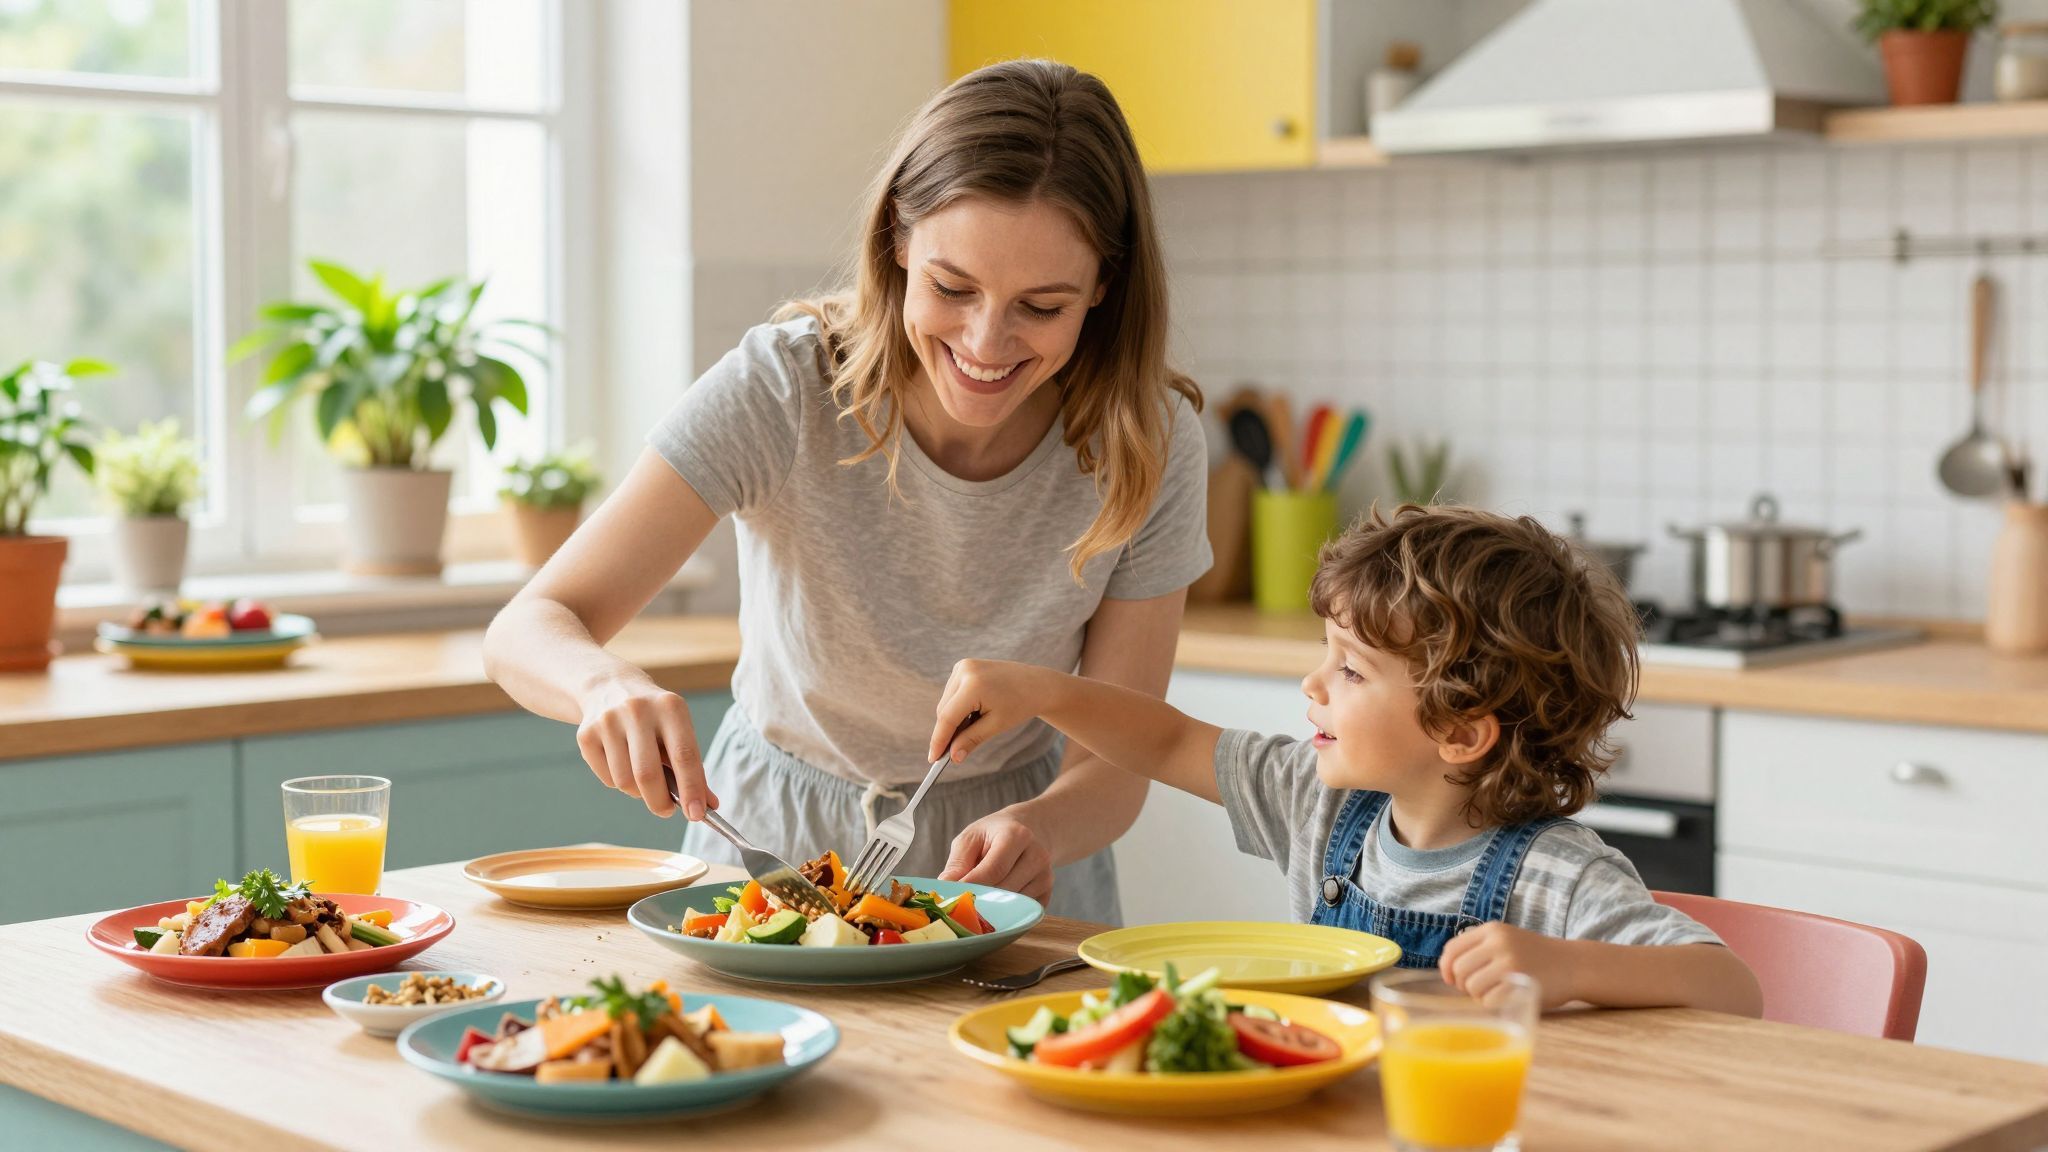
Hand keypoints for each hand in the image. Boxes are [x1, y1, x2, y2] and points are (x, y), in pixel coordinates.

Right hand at [574, 674, 716, 818]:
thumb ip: (693, 768)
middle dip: (660, 802)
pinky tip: (622, 763)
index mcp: (670, 707)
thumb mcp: (678, 729)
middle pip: (648, 774)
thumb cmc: (655, 718)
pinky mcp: (586, 734)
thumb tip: (708, 806)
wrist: (609, 686)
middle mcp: (637, 710)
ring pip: (625, 781)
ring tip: (644, 779)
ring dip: (638, 792)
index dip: (692, 788)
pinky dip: (618, 782)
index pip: (684, 754)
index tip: (697, 814)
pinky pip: (606, 778)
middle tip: (667, 810)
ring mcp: (608, 721)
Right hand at [929, 659, 1049, 763]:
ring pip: (946, 702)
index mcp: (973, 685)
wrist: (1037, 684)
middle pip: (944, 710)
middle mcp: (964, 670)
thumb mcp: (996, 725)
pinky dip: (957, 707)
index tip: (933, 759)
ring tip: (974, 727)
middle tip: (952, 754)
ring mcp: (962, 665)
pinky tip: (974, 713)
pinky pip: (952, 693)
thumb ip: (971, 740)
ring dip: (952, 719)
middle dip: (946, 732)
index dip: (939, 740)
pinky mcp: (963, 666)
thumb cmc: (1020, 704)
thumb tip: (953, 757)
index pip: (947, 717)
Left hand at [939, 809, 1053, 903]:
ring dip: (993, 904)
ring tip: (982, 892)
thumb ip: (958, 862)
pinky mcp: (1047, 893)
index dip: (971, 886)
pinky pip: (1021, 912)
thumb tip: (945, 887)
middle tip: (961, 902)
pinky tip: (999, 896)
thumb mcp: (971, 837)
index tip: (952, 897)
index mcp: (1017, 836)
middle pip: (1004, 890)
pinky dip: (1006, 910)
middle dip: (980, 898)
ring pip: (1013, 904)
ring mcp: (1045, 877)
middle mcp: (1037, 856)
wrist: (1029, 830)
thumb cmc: (994, 835)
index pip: (993, 870)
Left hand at [1439, 922, 1574, 1009]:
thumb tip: (1448, 970)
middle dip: (1464, 985)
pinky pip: (1489, 1001)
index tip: (1451, 980)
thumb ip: (1480, 948)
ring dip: (1479, 996)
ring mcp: (1510, 962)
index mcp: (1492, 930)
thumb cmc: (1535, 956)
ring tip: (1496, 992)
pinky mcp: (1521, 983)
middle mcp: (1499, 942)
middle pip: (1459, 971)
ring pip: (1472, 987)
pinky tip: (1506, 999)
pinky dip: (1493, 1005)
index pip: (1452, 948)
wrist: (1573, 964)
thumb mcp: (1507, 940)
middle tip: (1480, 988)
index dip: (1446, 967)